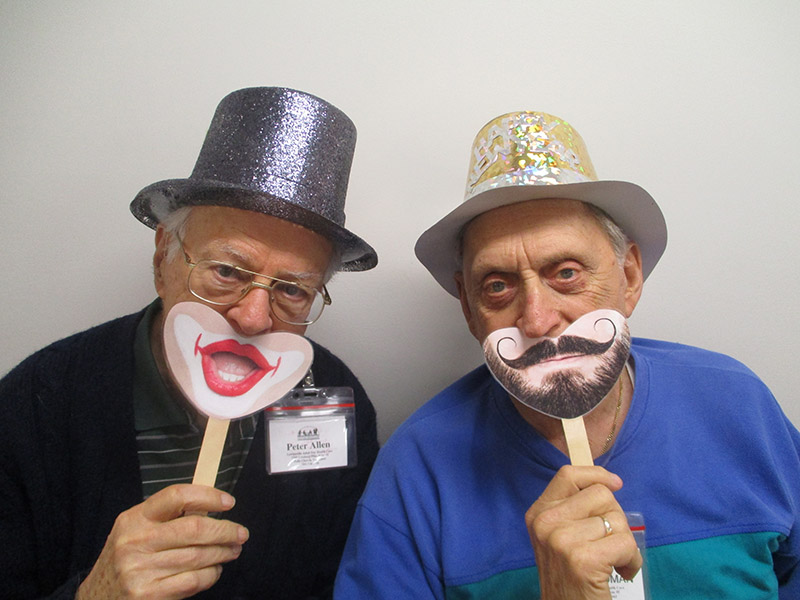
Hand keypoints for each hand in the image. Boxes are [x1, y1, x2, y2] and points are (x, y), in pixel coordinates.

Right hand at [76, 484, 248, 599]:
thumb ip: (166, 517)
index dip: (207, 496)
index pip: (176, 496)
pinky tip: (215, 570)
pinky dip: (211, 575)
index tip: (228, 502)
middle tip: (241, 533)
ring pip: (197, 556)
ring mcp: (140, 570)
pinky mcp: (147, 594)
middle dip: (225, 530)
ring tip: (233, 550)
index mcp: (134, 519)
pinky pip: (192, 581)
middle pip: (194, 528)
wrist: (95, 598)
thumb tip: (211, 507)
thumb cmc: (124, 560)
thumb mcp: (135, 530)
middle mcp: (135, 542)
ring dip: (222, 553)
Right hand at [525, 466, 641, 599]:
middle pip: (600, 494)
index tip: (615, 484)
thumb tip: (609, 482)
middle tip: (610, 542)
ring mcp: (561, 540)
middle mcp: (545, 523)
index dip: (596, 475)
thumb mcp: (559, 537)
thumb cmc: (569, 577)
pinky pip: (626, 543)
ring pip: (617, 520)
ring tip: (615, 562)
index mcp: (538, 514)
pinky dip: (632, 560)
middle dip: (616, 517)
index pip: (568, 475)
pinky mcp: (582, 559)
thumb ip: (574, 510)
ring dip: (626, 544)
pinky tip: (621, 571)